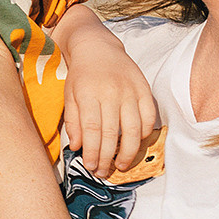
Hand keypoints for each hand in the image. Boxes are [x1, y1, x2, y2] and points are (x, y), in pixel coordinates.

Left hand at [57, 17, 160, 177]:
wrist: (97, 47)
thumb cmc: (80, 75)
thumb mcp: (69, 95)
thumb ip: (73, 121)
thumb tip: (78, 147)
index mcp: (89, 94)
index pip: (93, 130)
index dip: (93, 152)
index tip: (91, 166)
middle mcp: (111, 92)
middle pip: (112, 133)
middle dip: (107, 157)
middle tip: (103, 172)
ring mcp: (130, 90)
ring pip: (133, 128)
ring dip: (128, 151)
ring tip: (122, 165)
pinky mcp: (144, 89)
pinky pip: (148, 116)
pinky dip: (144, 133)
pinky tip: (136, 144)